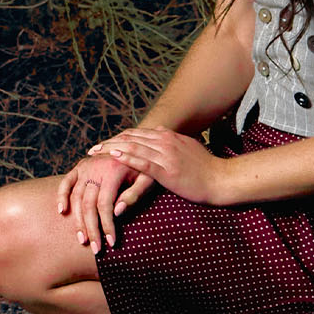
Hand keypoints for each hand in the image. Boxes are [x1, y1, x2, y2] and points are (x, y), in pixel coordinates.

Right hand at [54, 151, 153, 254]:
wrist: (137, 146)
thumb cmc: (146, 167)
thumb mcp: (149, 178)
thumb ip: (134, 194)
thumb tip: (117, 212)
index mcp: (113, 170)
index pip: (105, 204)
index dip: (107, 225)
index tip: (111, 243)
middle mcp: (96, 168)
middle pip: (89, 204)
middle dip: (92, 229)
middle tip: (96, 249)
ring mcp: (86, 167)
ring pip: (76, 197)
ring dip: (78, 220)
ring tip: (82, 239)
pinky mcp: (80, 166)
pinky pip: (66, 182)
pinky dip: (62, 196)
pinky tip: (62, 212)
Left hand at [88, 128, 230, 205]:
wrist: (221, 179)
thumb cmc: (207, 168)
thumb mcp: (189, 149)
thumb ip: (174, 143)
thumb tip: (164, 137)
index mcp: (169, 136)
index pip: (137, 134)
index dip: (118, 138)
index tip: (104, 144)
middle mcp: (165, 141)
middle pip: (130, 138)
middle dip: (109, 143)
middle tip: (92, 149)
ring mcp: (166, 154)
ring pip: (133, 148)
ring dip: (111, 149)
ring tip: (95, 153)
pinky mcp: (167, 170)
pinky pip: (142, 162)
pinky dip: (126, 158)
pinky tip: (113, 157)